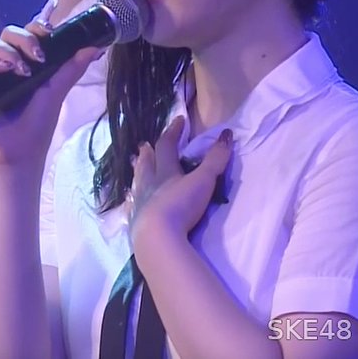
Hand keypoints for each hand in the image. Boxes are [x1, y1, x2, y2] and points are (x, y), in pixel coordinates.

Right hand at [0, 20, 101, 170]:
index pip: (28, 32)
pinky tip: (3, 71)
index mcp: (27, 61)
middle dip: (23, 37)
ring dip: (7, 50)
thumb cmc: (38, 124)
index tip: (48, 31)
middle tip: (38, 54)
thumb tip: (97, 47)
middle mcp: (7, 63)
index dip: (37, 26)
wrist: (20, 152)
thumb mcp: (57, 91)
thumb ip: (73, 68)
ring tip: (20, 68)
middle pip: (8, 33)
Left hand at [129, 117, 231, 248]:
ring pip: (137, 183)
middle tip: (145, 144)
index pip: (167, 146)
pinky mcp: (136, 223)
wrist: (157, 238)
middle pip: (146, 164)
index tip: (179, 120)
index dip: (173, 132)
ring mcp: (140, 204)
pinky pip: (132, 208)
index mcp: (165, 172)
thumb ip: (215, 159)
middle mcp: (149, 185)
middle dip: (148, 153)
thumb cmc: (181, 206)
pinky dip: (132, 201)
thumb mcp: (203, 181)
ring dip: (138, 172)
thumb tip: (227, 133)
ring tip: (135, 166)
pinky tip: (130, 202)